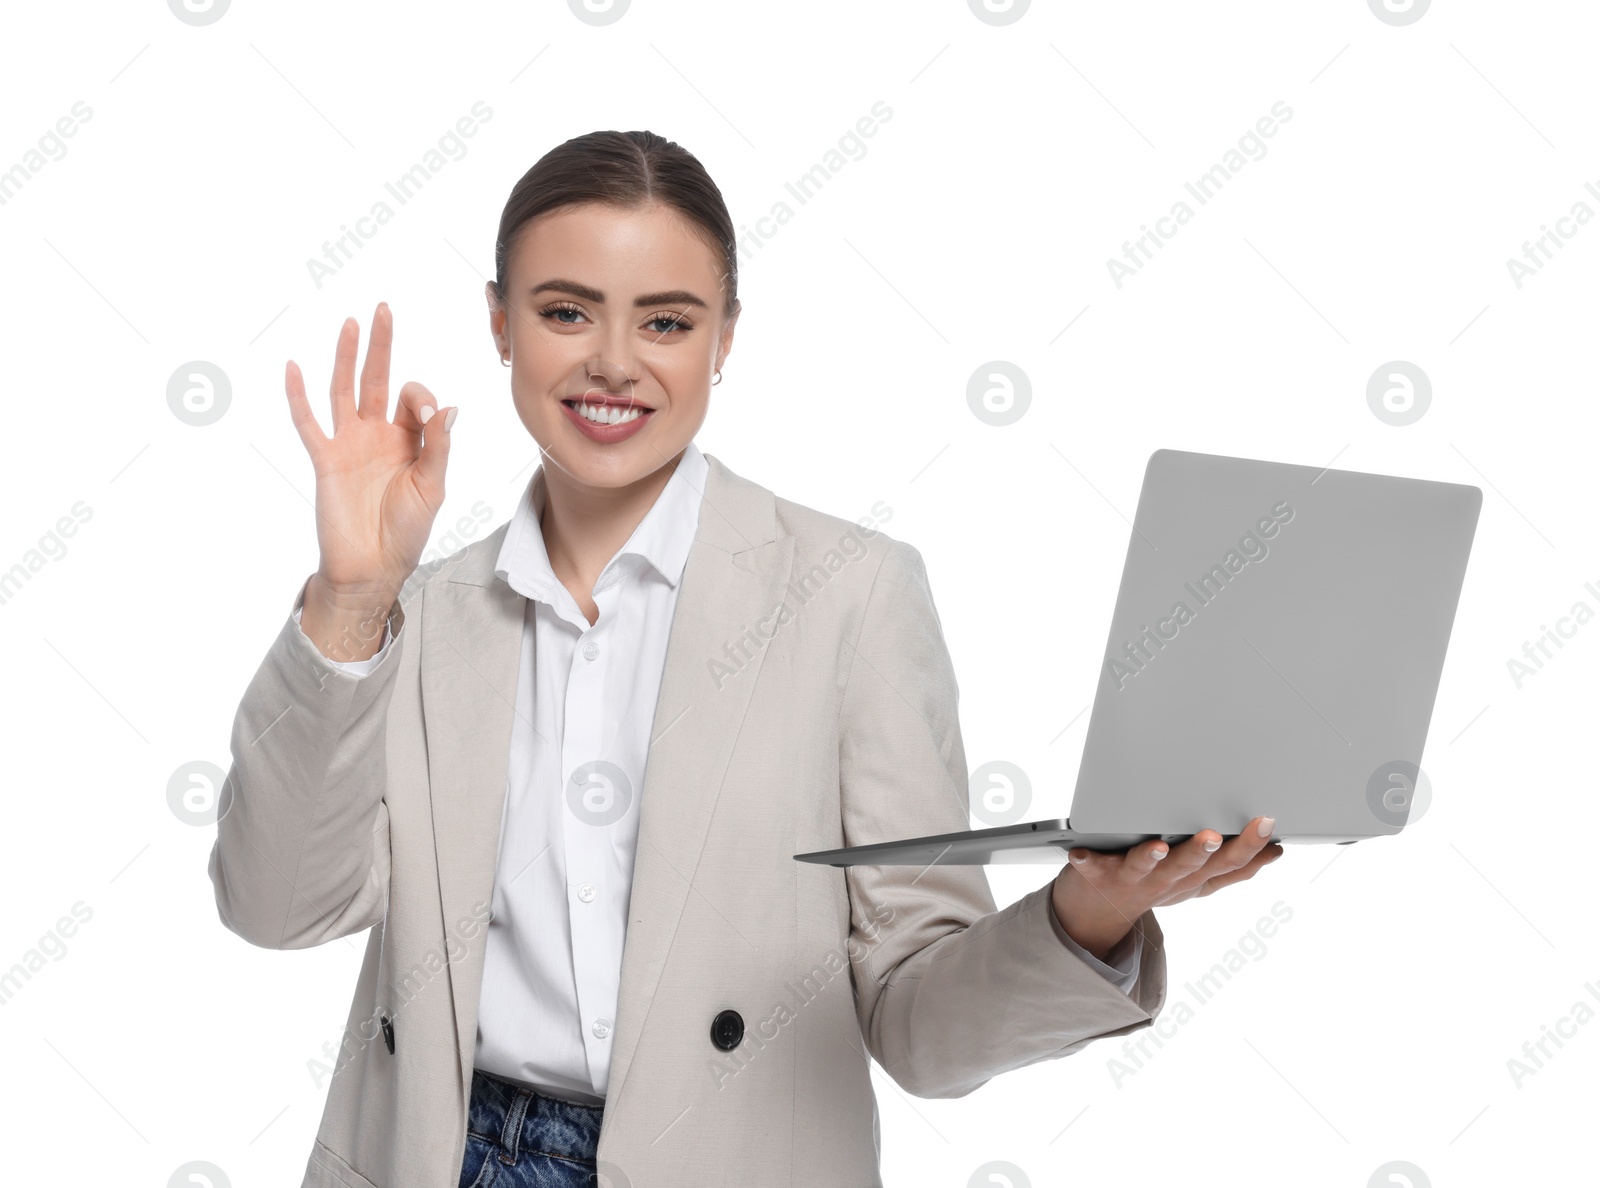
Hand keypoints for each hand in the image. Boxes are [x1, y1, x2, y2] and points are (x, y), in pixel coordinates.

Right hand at [285, 302, 454, 599]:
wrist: (374, 566)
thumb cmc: (407, 531)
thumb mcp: (433, 487)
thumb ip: (439, 447)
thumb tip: (450, 408)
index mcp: (410, 441)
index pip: (415, 399)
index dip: (423, 397)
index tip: (430, 414)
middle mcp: (378, 435)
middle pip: (378, 379)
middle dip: (381, 345)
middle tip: (383, 309)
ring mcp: (349, 444)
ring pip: (344, 390)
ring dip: (346, 357)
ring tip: (350, 323)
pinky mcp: (326, 459)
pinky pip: (308, 423)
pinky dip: (299, 396)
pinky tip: (294, 367)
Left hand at [1049, 816, 1282, 960]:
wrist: (1096, 913)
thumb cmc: (1153, 883)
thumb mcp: (1198, 879)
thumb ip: (1232, 865)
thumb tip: (1275, 849)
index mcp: (1195, 880)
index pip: (1229, 865)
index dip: (1250, 848)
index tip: (1268, 824)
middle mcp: (1168, 883)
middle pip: (1192, 869)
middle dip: (1206, 852)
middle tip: (1215, 834)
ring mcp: (1134, 882)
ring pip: (1150, 870)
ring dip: (1155, 858)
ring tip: (1160, 846)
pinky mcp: (1099, 876)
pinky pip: (1092, 869)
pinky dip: (1087, 862)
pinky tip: (1079, 853)